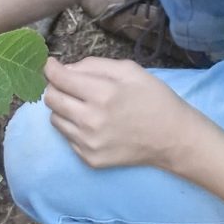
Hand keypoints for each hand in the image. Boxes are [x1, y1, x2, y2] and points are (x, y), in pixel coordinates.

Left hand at [43, 57, 196, 168]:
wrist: (173, 138)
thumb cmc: (153, 99)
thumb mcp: (130, 70)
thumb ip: (93, 65)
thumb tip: (63, 68)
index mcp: (102, 94)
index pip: (59, 78)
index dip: (51, 68)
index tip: (51, 65)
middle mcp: (91, 120)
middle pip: (51, 99)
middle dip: (55, 87)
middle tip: (68, 85)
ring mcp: (88, 142)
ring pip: (55, 119)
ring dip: (63, 108)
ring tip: (85, 106)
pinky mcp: (89, 158)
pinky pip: (67, 137)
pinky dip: (74, 127)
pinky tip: (93, 124)